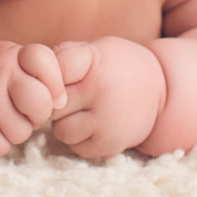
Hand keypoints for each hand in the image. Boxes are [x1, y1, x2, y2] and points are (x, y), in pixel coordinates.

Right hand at [0, 41, 65, 157]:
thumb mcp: (14, 58)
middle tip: (22, 109)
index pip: (44, 62)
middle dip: (37, 113)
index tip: (45, 89)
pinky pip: (1, 148)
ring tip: (0, 116)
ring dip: (16, 130)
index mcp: (13, 56)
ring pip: (22, 132)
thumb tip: (61, 104)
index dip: (53, 81)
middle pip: (40, 104)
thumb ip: (43, 72)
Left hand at [49, 36, 166, 159]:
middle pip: (51, 106)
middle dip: (56, 103)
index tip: (61, 78)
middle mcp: (101, 91)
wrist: (161, 87)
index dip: (50, 76)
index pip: (54, 70)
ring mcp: (107, 121)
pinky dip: (80, 140)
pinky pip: (77, 148)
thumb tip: (35, 80)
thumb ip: (64, 56)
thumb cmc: (116, 65)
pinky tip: (94, 126)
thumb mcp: (94, 48)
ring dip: (67, 124)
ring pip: (61, 131)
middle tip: (75, 96)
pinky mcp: (111, 144)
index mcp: (94, 62)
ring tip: (84, 112)